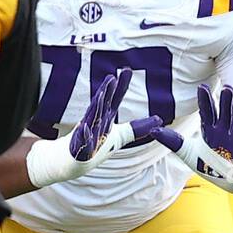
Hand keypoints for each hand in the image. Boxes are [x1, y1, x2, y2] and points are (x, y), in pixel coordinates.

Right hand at [26, 70, 163, 188]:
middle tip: (112, 78)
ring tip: (101, 95)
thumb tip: (159, 119)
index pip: (113, 99)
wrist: (73, 161)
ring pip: (91, 119)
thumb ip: (138, 127)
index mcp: (104, 117)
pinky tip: (83, 127)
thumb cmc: (97, 145)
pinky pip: (81, 140)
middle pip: (101, 105)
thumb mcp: (121, 135)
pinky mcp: (78, 148)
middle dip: (106, 91)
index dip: (120, 87)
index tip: (126, 71)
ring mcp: (85, 134)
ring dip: (95, 107)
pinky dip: (82, 134)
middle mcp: (95, 122)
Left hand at [154, 84, 232, 198]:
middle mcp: (225, 133)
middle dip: (227, 103)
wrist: (229, 179)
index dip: (205, 101)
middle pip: (226, 115)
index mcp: (211, 130)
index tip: (202, 87)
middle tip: (228, 88)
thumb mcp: (187, 152)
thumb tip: (152, 130)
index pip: (208, 112)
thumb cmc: (209, 163)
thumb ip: (172, 141)